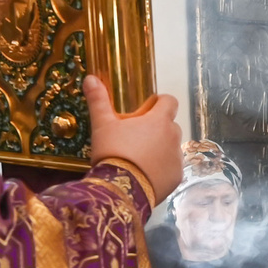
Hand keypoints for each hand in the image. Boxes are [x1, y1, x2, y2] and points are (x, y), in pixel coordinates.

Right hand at [87, 81, 181, 200]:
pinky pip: (172, 168)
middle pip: (170, 125)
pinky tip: (144, 173)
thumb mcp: (102, 125)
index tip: (147, 108)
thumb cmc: (113, 152)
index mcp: (159, 120)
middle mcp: (173, 137)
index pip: (170, 101)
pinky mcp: (177, 177)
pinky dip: (162, 168)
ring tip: (138, 157)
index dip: (160, 102)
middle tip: (136, 136)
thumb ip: (98, 100)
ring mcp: (177, 158)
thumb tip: (91, 78)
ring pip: (171, 147)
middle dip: (157, 128)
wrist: (121, 190)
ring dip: (160, 148)